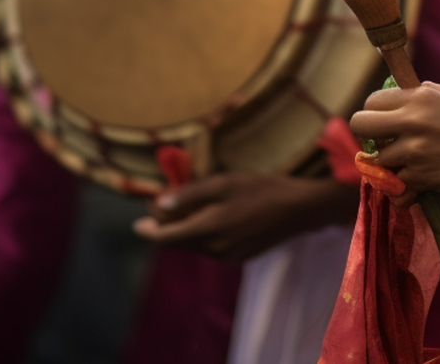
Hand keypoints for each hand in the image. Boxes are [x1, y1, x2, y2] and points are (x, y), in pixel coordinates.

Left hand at [133, 173, 358, 259]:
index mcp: (207, 230)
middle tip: (158, 206)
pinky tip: (209, 216)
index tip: (138, 219)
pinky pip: (210, 247)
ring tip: (183, 206)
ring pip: (193, 245)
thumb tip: (160, 204)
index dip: (148, 229)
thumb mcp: (224, 183)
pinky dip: (201, 233)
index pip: (165, 238)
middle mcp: (214, 250)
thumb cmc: (263, 189)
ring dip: (183, 229)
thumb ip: (190, 195)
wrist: (301, 210)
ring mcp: (227, 256)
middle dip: (164, 227)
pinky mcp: (239, 256)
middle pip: (177, 243)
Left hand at [348, 82, 439, 201]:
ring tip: (413, 170)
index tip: (387, 128)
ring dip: (391, 168)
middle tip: (388, 147)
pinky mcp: (425, 178)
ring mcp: (418, 149)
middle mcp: (415, 119)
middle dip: (369, 139)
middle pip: (361, 125)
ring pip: (378, 161)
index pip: (372, 102)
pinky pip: (394, 188)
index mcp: (422, 95)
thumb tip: (398, 96)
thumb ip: (425, 96)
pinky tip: (416, 190)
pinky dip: (402, 193)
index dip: (375, 116)